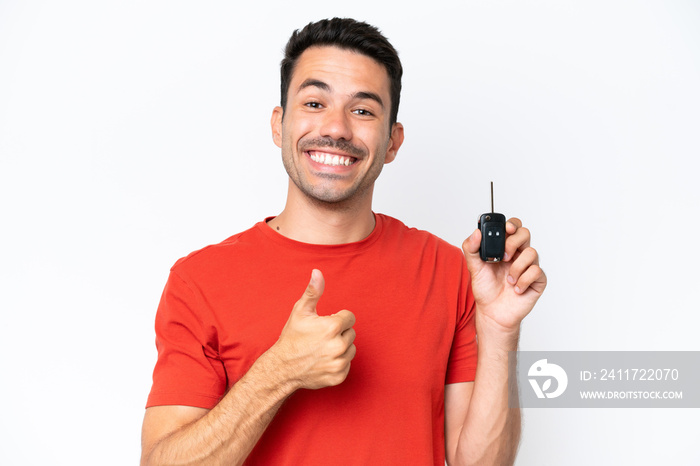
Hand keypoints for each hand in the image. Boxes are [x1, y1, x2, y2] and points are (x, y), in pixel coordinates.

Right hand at [271, 269, 356, 389]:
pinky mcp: (338, 377)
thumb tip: (317, 272)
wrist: (283, 367)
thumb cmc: (292, 337)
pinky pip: (347, 364)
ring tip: (322, 348)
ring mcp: (339, 363)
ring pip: (351, 349)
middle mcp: (338, 346)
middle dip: (339, 333)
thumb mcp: (300, 311)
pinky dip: (338, 362)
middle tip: (321, 337)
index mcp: (332, 327)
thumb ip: (313, 291)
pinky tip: (323, 360)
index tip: (324, 323)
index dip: (337, 318)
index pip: (350, 317)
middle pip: (351, 333)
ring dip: (340, 347)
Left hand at [462, 218, 546, 333]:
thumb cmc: (485, 288)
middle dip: (513, 243)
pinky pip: (536, 271)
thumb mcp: (473, 267)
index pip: (513, 227)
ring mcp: (528, 266)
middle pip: (525, 233)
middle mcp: (518, 254)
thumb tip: (476, 232)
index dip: (512, 224)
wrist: (492, 312)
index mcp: (504, 247)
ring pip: (532, 252)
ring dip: (517, 267)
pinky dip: (523, 280)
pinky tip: (516, 288)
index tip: (506, 229)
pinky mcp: (536, 280)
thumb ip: (471, 248)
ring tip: (508, 279)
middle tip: (503, 257)